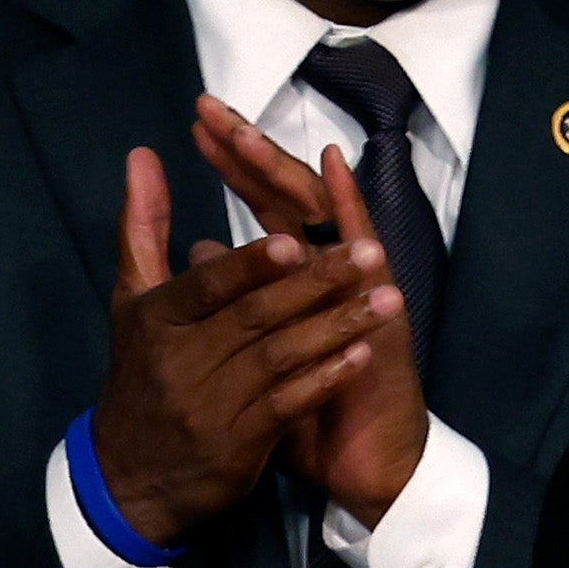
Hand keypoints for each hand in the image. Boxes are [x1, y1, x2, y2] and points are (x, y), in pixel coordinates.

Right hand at [87, 146, 401, 551]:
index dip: (250, 265)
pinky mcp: (237, 445)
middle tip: (370, 255)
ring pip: (280, 358)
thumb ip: (142, 227)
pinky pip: (287, 406)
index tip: (294, 240)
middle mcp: (182, 360)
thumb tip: (142, 153)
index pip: (208, 283)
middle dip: (317, 284)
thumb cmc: (141, 375)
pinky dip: (324, 379)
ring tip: (388, 301)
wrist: (130, 476)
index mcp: (158, 318)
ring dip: (336, 327)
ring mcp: (211, 405)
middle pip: (255, 316)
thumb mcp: (132, 302)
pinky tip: (361, 356)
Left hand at [191, 101, 427, 529]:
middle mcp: (323, 269)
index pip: (260, 203)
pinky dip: (350, 203)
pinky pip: (362, 246)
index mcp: (294, 277)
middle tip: (209, 105)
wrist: (359, 462)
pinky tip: (333, 163)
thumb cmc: (310, 412)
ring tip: (244, 129)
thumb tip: (198, 253)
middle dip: (247, 149)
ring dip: (280, 166)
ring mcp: (351, 283)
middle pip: (283, 192)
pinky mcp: (374, 302)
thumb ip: (230, 301)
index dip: (230, 164)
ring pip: (315, 210)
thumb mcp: (253, 353)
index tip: (195, 125)